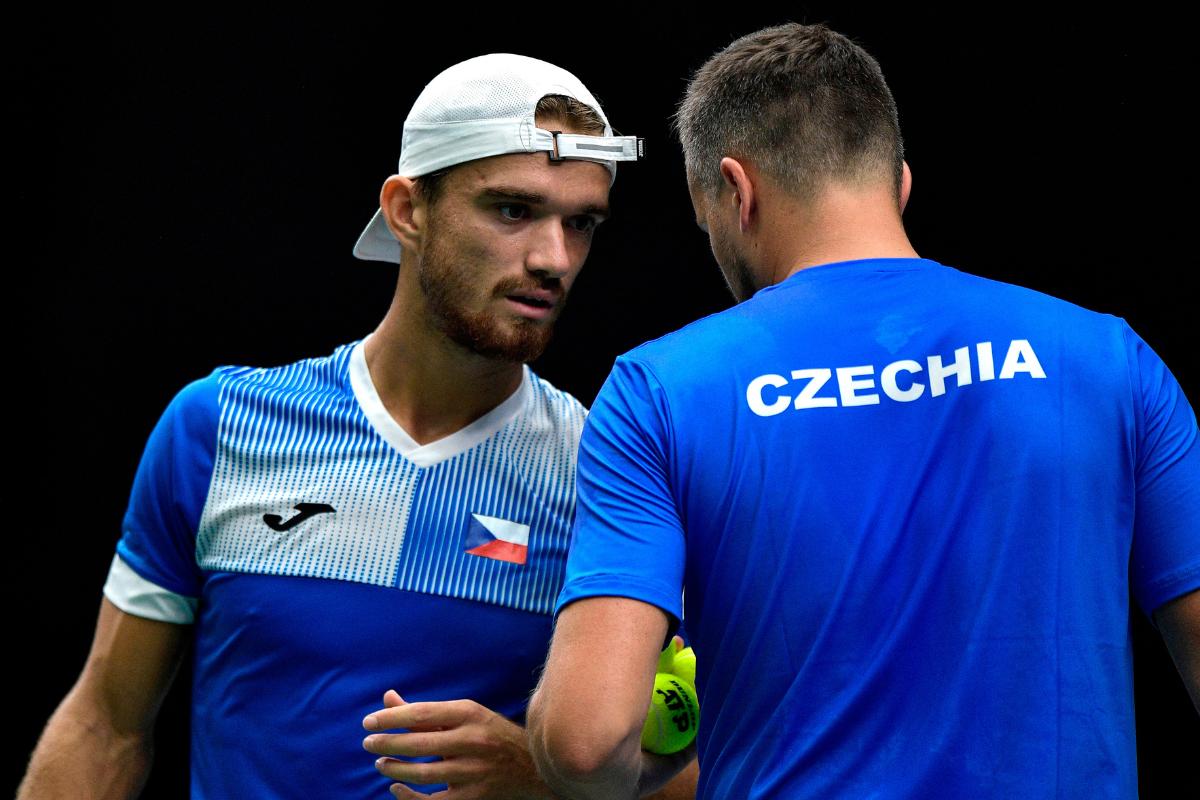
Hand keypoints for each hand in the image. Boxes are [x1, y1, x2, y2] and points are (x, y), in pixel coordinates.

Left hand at [363, 690, 553, 799]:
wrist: (534, 769)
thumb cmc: (493, 737)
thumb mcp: (466, 716)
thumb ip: (426, 712)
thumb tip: (388, 699)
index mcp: (470, 714)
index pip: (422, 713)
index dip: (391, 718)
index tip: (368, 722)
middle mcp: (473, 740)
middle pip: (418, 744)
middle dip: (386, 743)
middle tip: (368, 743)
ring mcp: (473, 772)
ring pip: (421, 774)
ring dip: (394, 769)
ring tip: (381, 763)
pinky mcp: (472, 798)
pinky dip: (408, 797)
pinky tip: (396, 788)